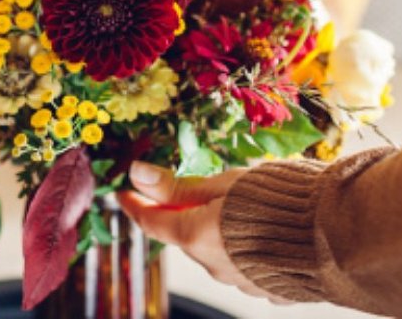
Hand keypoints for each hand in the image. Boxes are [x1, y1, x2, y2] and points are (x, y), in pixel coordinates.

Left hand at [119, 162, 290, 304]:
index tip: (122, 193)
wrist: (338, 237)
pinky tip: (255, 227)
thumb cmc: (277, 201)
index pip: (151, 221)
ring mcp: (239, 280)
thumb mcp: (221, 184)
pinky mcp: (266, 287)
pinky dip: (237, 243)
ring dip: (211, 227)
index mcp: (196, 236)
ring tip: (232, 203)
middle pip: (182, 234)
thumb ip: (177, 186)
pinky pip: (239, 261)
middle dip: (177, 213)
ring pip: (212, 248)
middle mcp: (212, 264)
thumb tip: (136, 174)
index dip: (134, 205)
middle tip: (180, 190)